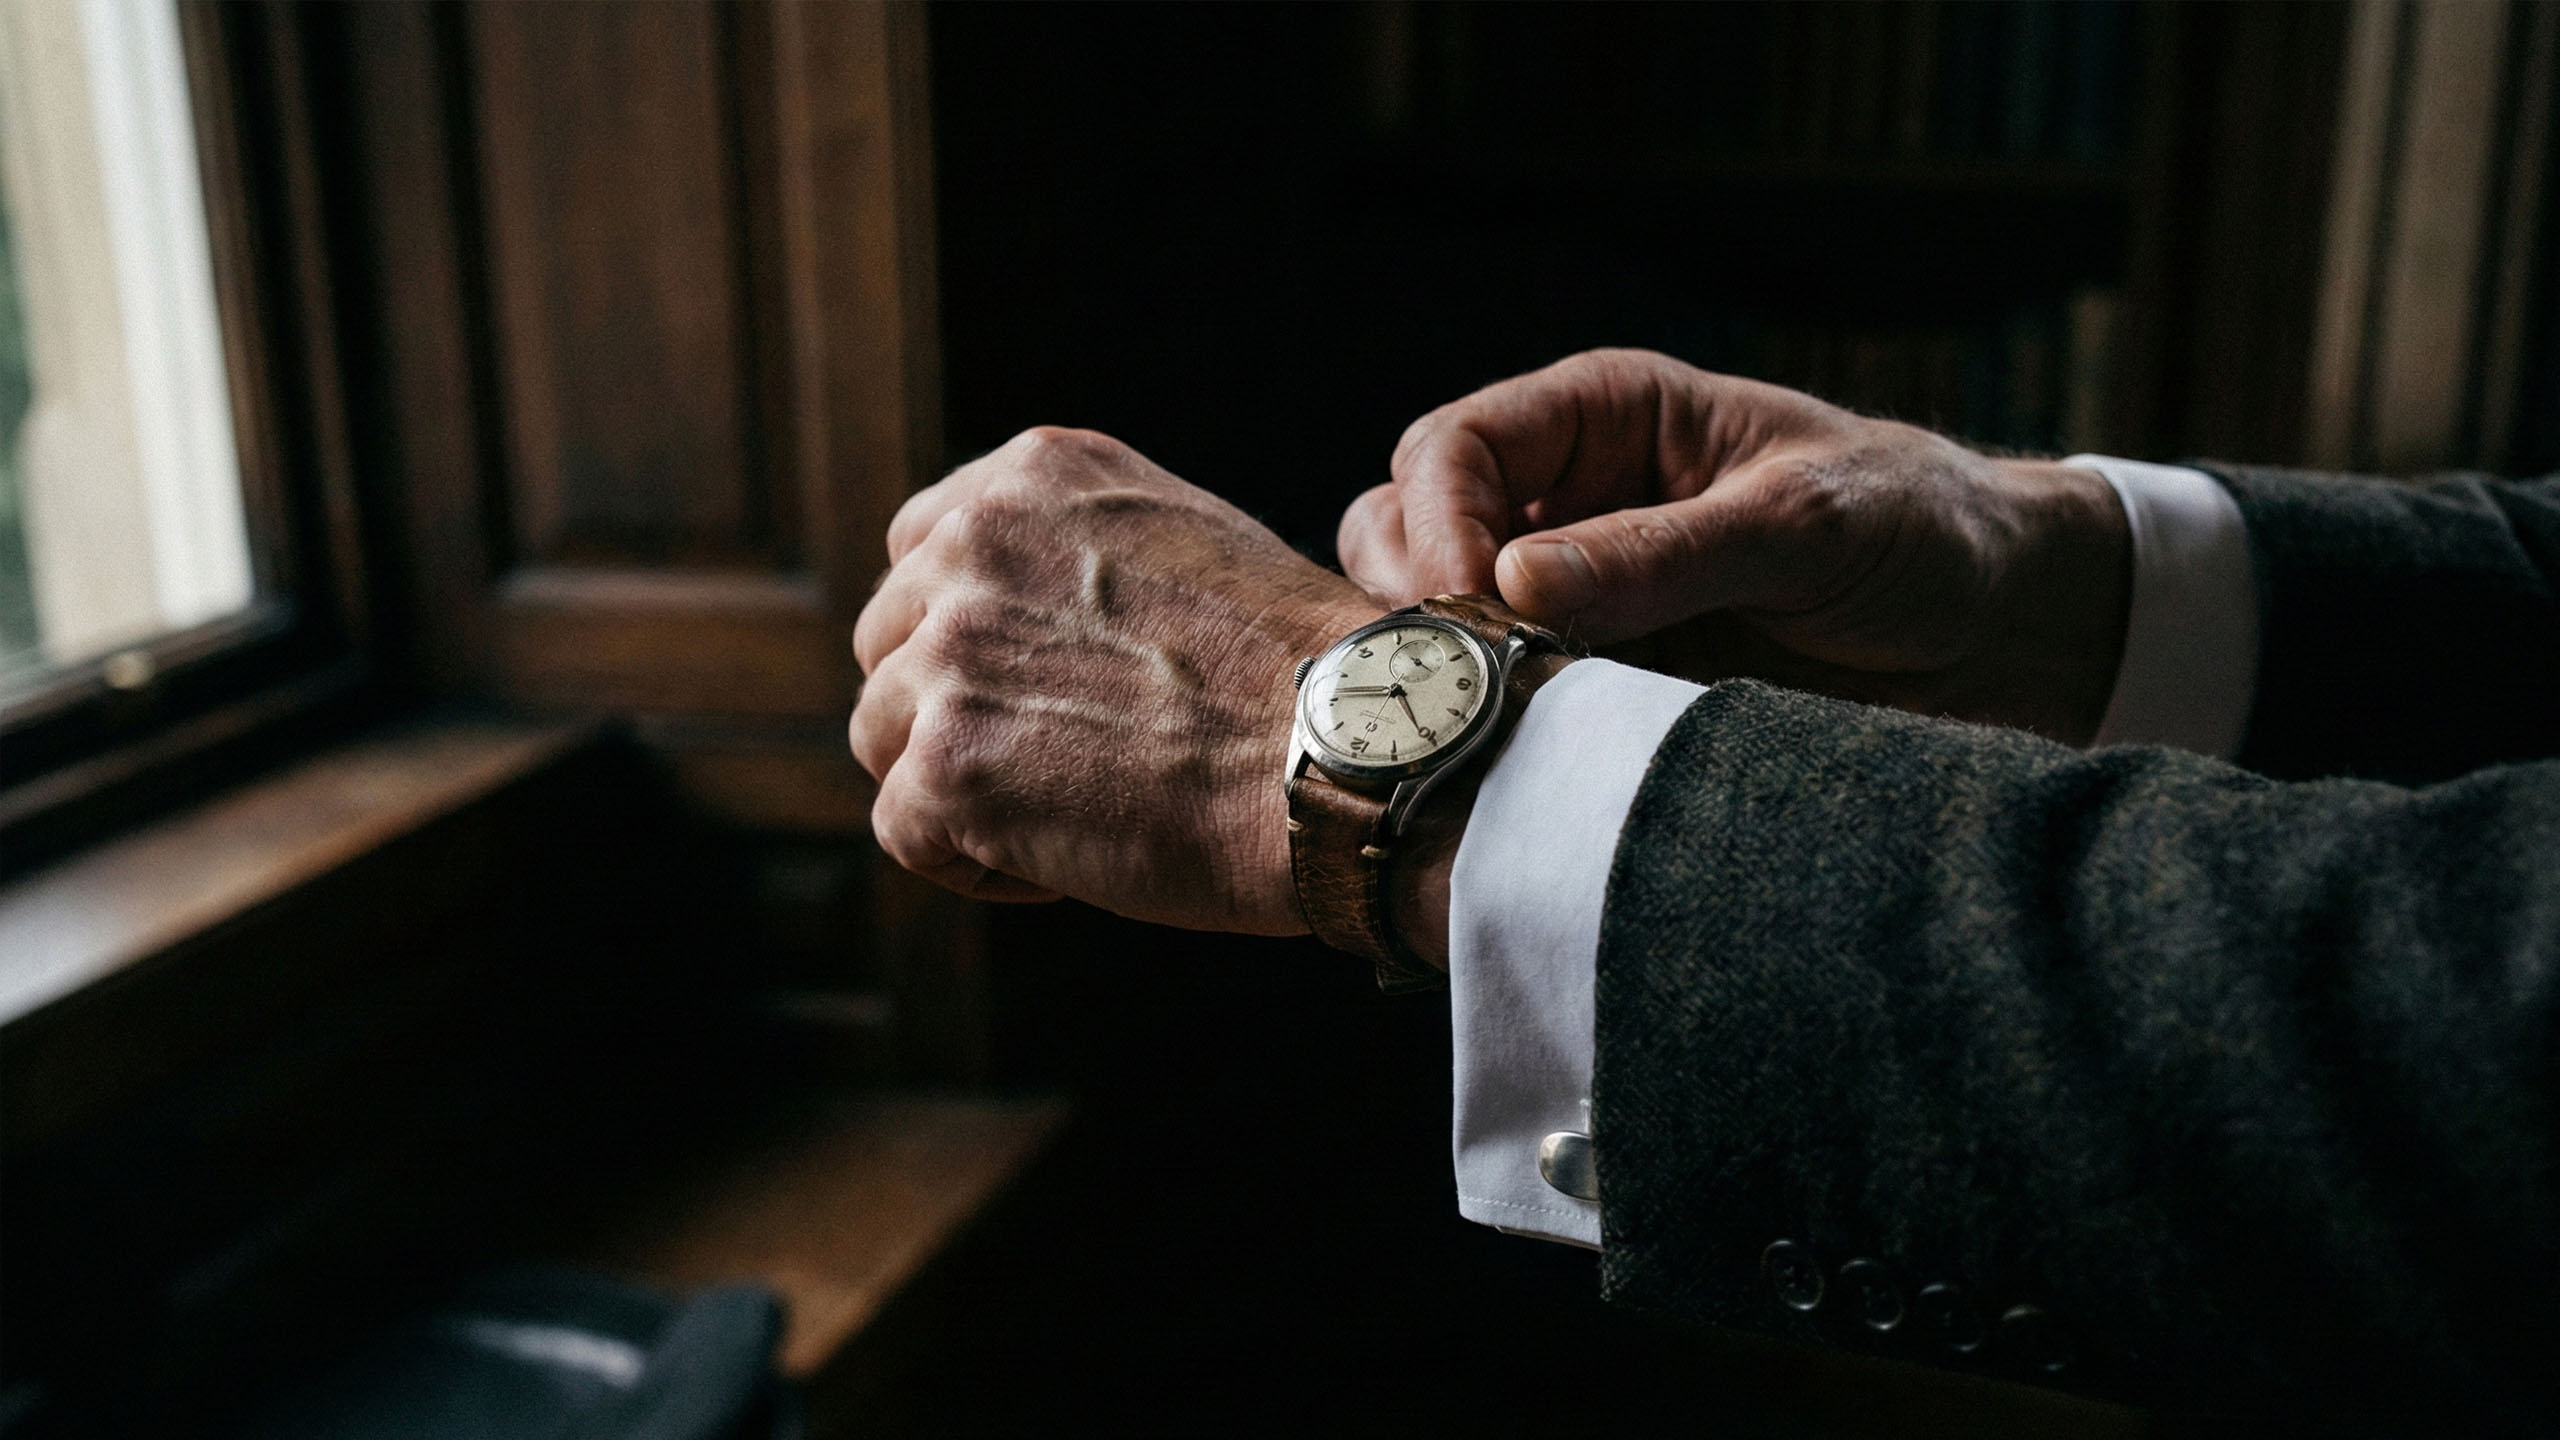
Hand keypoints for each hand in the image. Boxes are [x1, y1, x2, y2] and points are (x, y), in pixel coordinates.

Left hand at [850, 427, 1375, 931]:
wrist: (1351, 756)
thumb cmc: (1297, 678)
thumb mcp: (1182, 544)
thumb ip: (1077, 556)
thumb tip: (1008, 620)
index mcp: (1034, 476)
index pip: (921, 549)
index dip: (966, 635)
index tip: (1040, 684)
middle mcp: (974, 542)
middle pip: (890, 647)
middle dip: (959, 712)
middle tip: (1075, 760)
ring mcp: (950, 651)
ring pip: (885, 738)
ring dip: (966, 789)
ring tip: (1085, 807)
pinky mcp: (945, 762)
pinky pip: (907, 833)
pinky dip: (981, 867)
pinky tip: (1076, 857)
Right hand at [1337, 349, 2131, 742]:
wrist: (2010, 629)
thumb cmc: (1922, 530)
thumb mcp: (1807, 526)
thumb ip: (1666, 552)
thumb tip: (1514, 583)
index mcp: (1608, 418)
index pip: (1452, 447)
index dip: (1437, 523)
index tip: (1471, 609)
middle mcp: (1569, 500)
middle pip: (1405, 530)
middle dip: (1417, 601)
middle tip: (1475, 678)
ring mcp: (1574, 598)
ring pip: (1432, 623)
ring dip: (1445, 671)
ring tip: (1506, 724)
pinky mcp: (1597, 684)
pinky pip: (1501, 703)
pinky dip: (1494, 733)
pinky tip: (1528, 764)